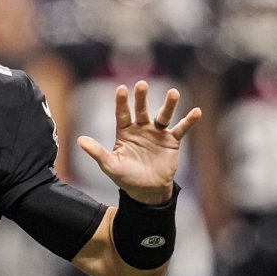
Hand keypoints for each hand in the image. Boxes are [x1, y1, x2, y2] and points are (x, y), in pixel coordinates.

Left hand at [78, 80, 200, 204]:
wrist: (147, 191)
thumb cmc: (126, 177)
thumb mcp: (110, 165)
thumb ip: (97, 152)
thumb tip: (79, 140)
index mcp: (125, 132)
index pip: (122, 114)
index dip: (122, 102)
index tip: (121, 89)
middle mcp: (141, 129)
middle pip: (142, 110)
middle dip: (142, 98)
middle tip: (142, 84)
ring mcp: (157, 134)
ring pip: (163, 116)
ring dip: (169, 105)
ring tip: (174, 93)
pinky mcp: (172, 142)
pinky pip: (181, 129)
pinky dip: (189, 121)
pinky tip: (196, 112)